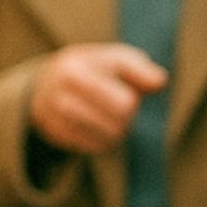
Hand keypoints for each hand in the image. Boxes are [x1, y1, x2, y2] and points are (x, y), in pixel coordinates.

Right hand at [30, 44, 168, 153]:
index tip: (129, 94)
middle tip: (121, 108)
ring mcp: (55, 119)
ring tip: (109, 116)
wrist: (46, 82)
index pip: (123, 103)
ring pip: (107, 139)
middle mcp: (60, 96)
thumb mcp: (112, 57)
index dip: (133, 101)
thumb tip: (160, 81)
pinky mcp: (57, 136)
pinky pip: (94, 148)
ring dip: (116, 130)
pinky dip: (103, 140)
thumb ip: (138, 67)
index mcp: (75, 71)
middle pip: (118, 124)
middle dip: (126, 117)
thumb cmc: (90, 68)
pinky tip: (97, 126)